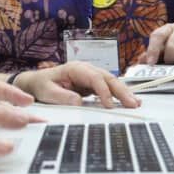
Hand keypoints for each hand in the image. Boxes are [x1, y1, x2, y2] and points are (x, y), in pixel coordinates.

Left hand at [13, 62, 139, 108]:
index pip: (94, 78)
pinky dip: (119, 95)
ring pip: (111, 82)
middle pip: (107, 78)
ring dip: (124, 92)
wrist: (37, 84)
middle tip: (132, 104)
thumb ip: (62, 96)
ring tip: (136, 103)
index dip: (103, 91)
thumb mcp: (47, 92)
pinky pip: (109, 89)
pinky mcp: (93, 85)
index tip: (109, 105)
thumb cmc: (41, 86)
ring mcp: (90, 76)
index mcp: (75, 69)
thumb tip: (79, 102)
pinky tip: (129, 101)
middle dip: (121, 90)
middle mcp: (86, 70)